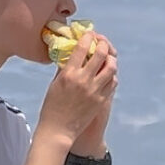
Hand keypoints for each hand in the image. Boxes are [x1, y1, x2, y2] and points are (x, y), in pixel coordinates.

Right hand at [36, 32, 117, 148]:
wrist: (58, 130)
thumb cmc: (52, 107)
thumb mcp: (55, 83)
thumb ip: (65, 68)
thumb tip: (72, 54)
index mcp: (69, 74)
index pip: (82, 48)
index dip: (87, 37)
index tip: (89, 34)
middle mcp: (83, 80)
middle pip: (101, 54)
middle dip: (103, 44)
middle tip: (102, 43)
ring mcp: (94, 91)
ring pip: (111, 67)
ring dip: (111, 59)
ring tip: (108, 58)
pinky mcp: (101, 101)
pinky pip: (112, 82)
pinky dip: (111, 75)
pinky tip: (107, 74)